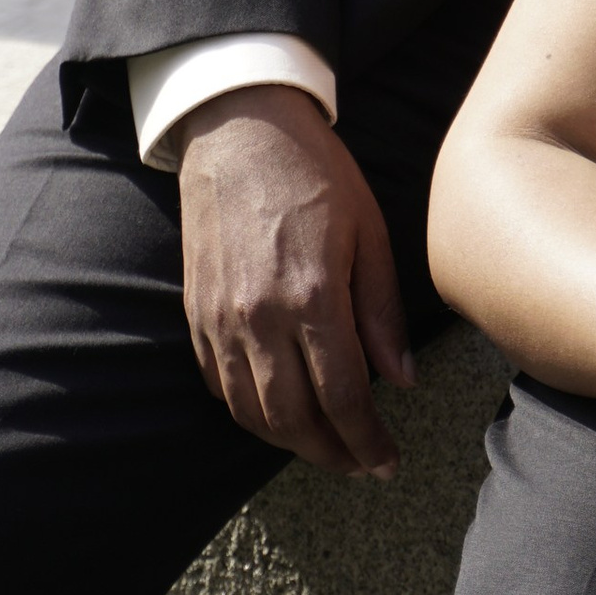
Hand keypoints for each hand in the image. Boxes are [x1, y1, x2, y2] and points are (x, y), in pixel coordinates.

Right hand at [174, 84, 412, 478]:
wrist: (240, 130)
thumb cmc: (315, 173)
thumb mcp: (370, 231)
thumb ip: (381, 311)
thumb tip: (400, 381)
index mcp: (312, 296)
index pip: (344, 396)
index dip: (368, 441)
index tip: (388, 462)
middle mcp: (259, 318)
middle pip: (294, 420)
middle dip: (332, 454)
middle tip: (362, 464)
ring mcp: (220, 320)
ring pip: (252, 414)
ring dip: (291, 443)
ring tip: (327, 446)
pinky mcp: (196, 315)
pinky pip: (221, 387)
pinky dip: (251, 413)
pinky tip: (280, 411)